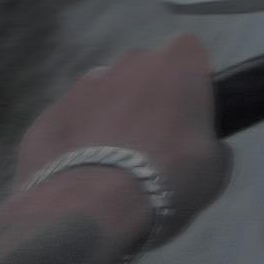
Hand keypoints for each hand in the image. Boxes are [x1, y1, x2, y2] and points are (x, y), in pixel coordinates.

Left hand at [12, 35, 231, 263]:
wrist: (89, 210)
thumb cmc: (167, 178)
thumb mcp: (216, 169)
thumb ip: (212, 143)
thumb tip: (202, 146)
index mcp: (179, 63)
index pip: (190, 53)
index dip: (190, 81)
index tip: (190, 113)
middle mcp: (132, 62)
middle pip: (145, 70)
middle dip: (148, 95)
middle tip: (153, 141)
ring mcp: (85, 85)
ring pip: (105, 93)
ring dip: (111, 114)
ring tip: (112, 161)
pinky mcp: (48, 114)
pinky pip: (71, 121)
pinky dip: (76, 139)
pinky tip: (80, 173)